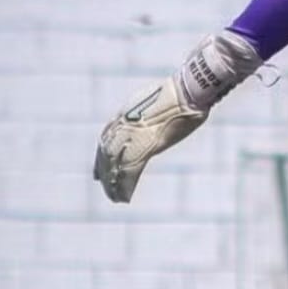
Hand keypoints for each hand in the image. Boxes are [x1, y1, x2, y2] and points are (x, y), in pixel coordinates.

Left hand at [94, 29, 262, 202]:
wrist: (189, 90)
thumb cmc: (182, 93)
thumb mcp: (157, 101)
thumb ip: (149, 114)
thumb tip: (153, 118)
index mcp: (125, 114)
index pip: (106, 139)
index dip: (102, 156)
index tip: (99, 169)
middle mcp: (123, 125)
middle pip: (106, 153)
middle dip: (104, 172)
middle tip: (104, 187)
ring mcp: (133, 135)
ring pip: (114, 165)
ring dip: (113, 184)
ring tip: (114, 197)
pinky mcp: (146, 146)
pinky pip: (130, 171)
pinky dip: (126, 186)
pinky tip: (124, 198)